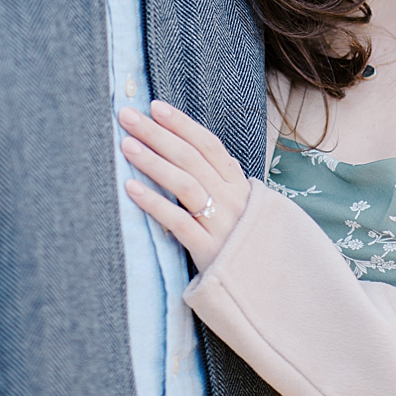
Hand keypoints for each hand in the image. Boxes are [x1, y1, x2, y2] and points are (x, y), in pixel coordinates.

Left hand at [119, 99, 248, 263]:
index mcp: (239, 186)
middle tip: (127, 116)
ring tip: (126, 145)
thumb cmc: (247, 243)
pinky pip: (178, 222)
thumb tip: (204, 149)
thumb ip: (224, 180)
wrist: (269, 289)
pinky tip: (131, 188)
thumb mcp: (245, 207)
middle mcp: (232, 200)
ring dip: (153, 162)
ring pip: (185, 185)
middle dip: (157, 134)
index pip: (209, 145)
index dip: (182, 124)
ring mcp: (221, 225)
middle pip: (191, 159)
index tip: (155, 106)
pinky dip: (154, 203)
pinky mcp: (208, 251)